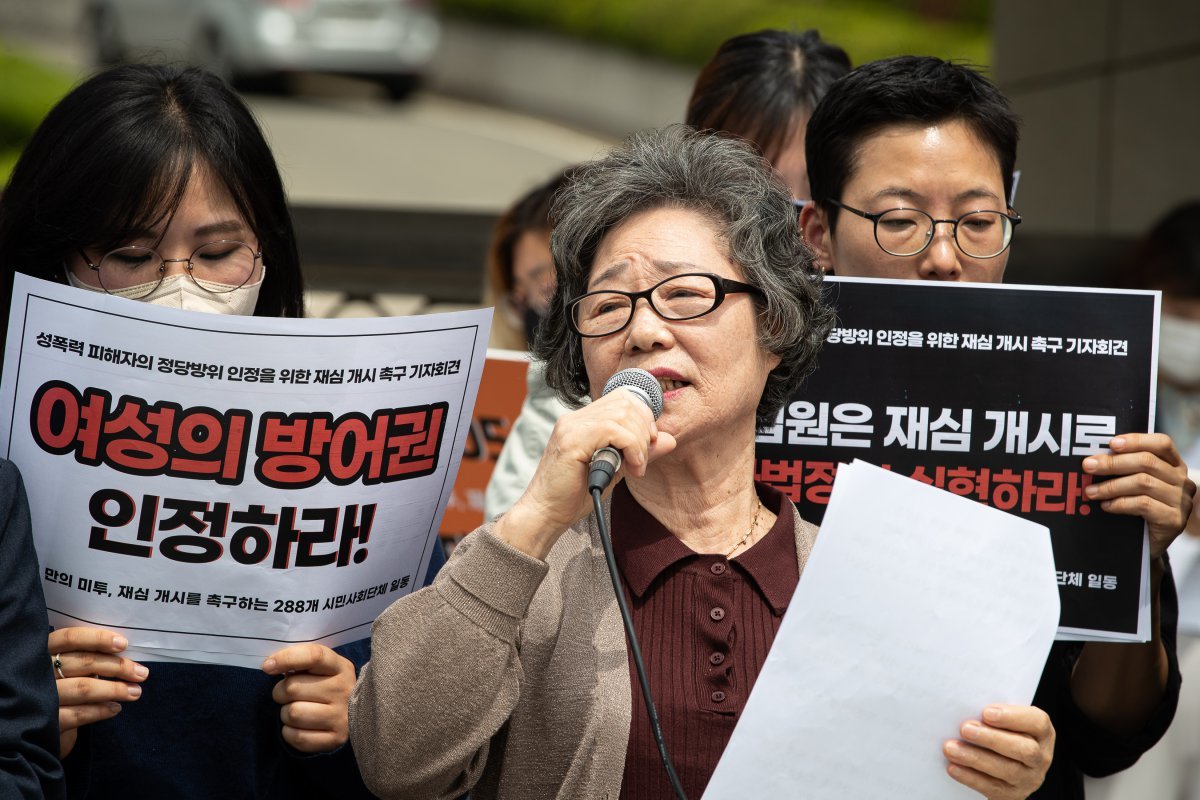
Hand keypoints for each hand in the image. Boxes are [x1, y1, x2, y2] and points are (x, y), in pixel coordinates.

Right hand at [48, 627, 147, 757]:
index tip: (124, 644)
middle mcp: (36, 671)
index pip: (69, 638)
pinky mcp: (43, 722)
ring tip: (135, 692)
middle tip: (141, 673)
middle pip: (83, 662)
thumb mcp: (64, 667)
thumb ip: (84, 657)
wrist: (30, 727)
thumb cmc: (58, 688)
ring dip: (115, 689)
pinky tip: (115, 708)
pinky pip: (76, 714)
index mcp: (42, 651)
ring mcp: (37, 697)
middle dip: (117, 667)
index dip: (98, 639)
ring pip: (82, 688)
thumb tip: (122, 651)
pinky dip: (99, 711)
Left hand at [263, 644, 355, 752]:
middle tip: (287, 695)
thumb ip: (300, 661)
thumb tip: (270, 666)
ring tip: (296, 710)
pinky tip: (299, 726)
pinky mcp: (336, 738)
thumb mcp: (321, 667)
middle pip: (293, 688)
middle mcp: (343, 690)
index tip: (267, 666)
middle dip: (281, 692)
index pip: (313, 656)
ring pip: (293, 713)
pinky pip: (298, 737)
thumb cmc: (326, 686)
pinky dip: (290, 733)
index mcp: (340, 667)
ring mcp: (341, 716)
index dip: (286, 658)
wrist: (351, 713)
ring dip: (285, 713)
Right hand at [495, 388, 676, 558]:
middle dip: (645, 429)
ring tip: (636, 467)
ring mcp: (572, 426)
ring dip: (639, 442)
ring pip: (622, 414)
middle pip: (625, 401)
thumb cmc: (576, 494)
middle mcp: (576, 418)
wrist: (546, 514)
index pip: (622, 397)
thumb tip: (670, 439)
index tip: (648, 443)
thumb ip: (640, 451)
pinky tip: (631, 468)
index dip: (644, 416)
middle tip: (642, 459)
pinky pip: (613, 430)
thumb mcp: (617, 469)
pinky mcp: (572, 440)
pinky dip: (631, 447)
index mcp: (583, 421)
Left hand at [944, 704, 1053, 798]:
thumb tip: (968, 708)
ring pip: (1007, 770)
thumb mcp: (1005, 721)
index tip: (986, 712)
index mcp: (1042, 733)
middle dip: (991, 739)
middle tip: (965, 729)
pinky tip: (953, 767)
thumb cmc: (1000, 732)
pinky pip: (992, 788)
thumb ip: (995, 714)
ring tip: (951, 748)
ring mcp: (1029, 779)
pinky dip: (970, 777)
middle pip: (1023, 749)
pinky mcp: (1013, 795)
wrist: (1000, 764)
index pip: (1037, 722)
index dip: (1012, 717)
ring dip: (975, 758)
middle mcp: (1040, 758)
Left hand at [1082, 433, 1195, 557]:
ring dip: (1111, 486)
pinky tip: (1106, 506)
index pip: (1162, 443)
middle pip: (1147, 462)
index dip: (1137, 440)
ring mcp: (1181, 501)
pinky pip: (1143, 504)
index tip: (1111, 443)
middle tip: (1088, 467)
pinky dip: (1120, 503)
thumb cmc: (1135, 509)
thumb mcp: (1132, 484)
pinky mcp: (1174, 520)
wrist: (1144, 546)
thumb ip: (1124, 468)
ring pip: (1143, 482)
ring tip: (1091, 492)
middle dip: (1113, 463)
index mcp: (1174, 465)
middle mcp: (1182, 480)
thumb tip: (1093, 458)